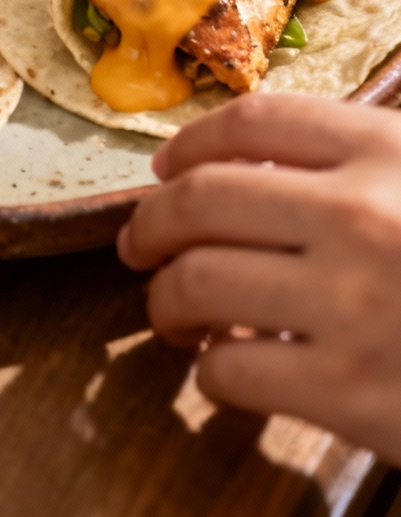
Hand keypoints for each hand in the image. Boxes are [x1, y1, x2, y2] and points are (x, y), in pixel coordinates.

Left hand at [117, 92, 400, 463]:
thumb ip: (365, 159)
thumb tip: (255, 163)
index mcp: (387, 150)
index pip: (253, 121)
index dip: (190, 144)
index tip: (165, 170)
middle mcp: (361, 213)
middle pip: (203, 198)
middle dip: (153, 223)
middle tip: (140, 246)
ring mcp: (353, 303)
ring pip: (200, 283)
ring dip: (167, 300)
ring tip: (171, 312)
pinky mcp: (353, 394)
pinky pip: (233, 372)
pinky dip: (211, 371)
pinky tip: (224, 369)